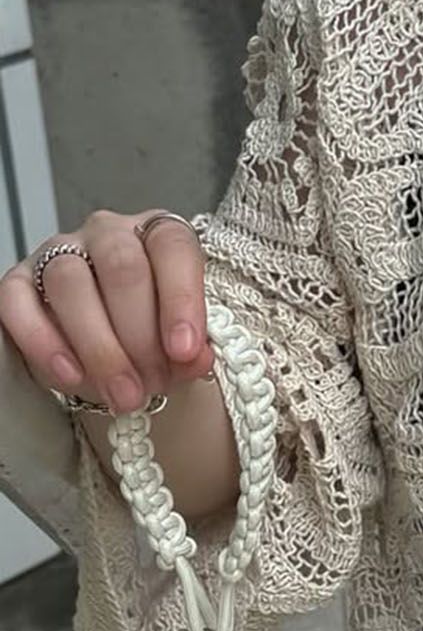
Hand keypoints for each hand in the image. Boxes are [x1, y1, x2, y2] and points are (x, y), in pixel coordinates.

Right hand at [0, 209, 215, 416]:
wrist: (116, 358)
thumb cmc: (155, 340)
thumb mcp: (181, 348)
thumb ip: (192, 350)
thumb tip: (195, 357)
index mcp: (156, 238)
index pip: (172, 247)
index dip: (181, 300)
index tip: (184, 350)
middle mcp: (109, 235)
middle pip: (121, 267)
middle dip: (140, 337)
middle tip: (150, 385)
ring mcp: (60, 252)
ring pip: (70, 282)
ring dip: (99, 348)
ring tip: (122, 394)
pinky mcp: (20, 282)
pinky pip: (18, 301)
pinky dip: (43, 341)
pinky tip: (70, 375)